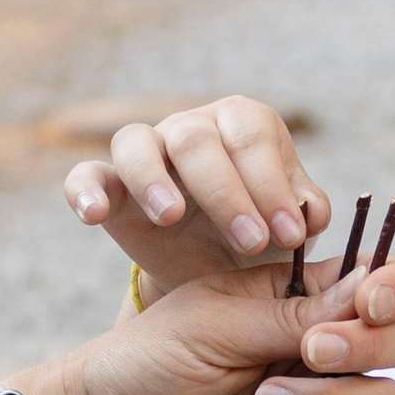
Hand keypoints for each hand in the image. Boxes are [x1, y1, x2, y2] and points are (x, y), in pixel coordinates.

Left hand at [51, 256, 394, 394]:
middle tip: (309, 353)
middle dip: (366, 348)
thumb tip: (365, 290)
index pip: (379, 283)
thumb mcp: (215, 321)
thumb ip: (292, 313)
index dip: (392, 289)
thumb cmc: (149, 360)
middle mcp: (320, 349)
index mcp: (300, 298)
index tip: (368, 304)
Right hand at [63, 96, 325, 292]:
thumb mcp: (289, 227)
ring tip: (170, 218)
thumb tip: (310, 212)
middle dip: (226, 193)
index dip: (272, 185)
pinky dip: (84, 190)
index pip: (253, 138)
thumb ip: (305, 213)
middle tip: (251, 243)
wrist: (214, 270)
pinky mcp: (109, 183)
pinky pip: (86, 174)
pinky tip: (93, 216)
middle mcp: (192, 126)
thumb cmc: (260, 234)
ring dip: (153, 180)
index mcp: (244, 124)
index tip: (289, 235)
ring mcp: (146, 150)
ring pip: (136, 143)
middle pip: (197, 139)